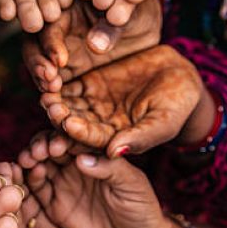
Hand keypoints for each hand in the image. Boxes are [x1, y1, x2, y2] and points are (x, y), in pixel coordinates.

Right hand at [23, 0, 161, 91]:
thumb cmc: (135, 9)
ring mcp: (59, 50)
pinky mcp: (66, 69)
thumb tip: (94, 46)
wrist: (143, 23)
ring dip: (41, 77)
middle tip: (48, 79)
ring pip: (38, 63)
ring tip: (51, 91)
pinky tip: (57, 102)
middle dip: (37, 62)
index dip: (51, 43)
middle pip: (34, 45)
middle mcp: (57, 29)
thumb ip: (112, 27)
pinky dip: (52, 91)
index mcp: (67, 8)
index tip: (60, 61)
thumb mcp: (130, 12)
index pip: (51, 25)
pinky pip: (52, 80)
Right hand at [24, 135, 192, 227]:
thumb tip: (81, 158)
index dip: (63, 137)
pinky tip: (31, 174)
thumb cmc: (142, 209)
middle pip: (51, 146)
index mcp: (95, 152)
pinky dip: (30, 178)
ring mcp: (62, 181)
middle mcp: (75, 163)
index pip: (75, 138)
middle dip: (41, 145)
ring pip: (39, 163)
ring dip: (31, 158)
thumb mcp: (133, 185)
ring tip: (28, 160)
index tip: (57, 144)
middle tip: (38, 151)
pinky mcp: (53, 202)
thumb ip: (110, 169)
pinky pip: (36, 187)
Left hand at [41, 45, 202, 156]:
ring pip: (68, 105)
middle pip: (74, 124)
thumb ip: (140, 137)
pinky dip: (59, 82)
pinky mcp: (87, 84)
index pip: (92, 140)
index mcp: (113, 140)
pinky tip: (50, 75)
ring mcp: (90, 104)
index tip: (69, 124)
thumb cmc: (177, 105)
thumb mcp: (163, 122)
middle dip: (61, 117)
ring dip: (56, 100)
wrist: (179, 75)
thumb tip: (114, 152)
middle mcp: (96, 125)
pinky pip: (69, 84)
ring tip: (47, 92)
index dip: (80, 133)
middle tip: (51, 107)